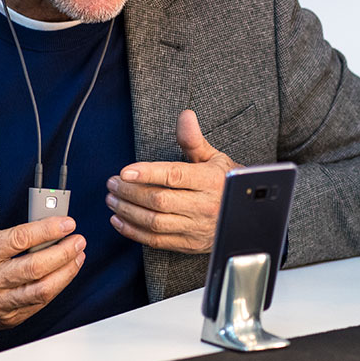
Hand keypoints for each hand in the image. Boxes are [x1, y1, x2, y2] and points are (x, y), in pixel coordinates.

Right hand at [0, 217, 85, 333]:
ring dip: (66, 272)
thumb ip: (10, 236)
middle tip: (77, 240)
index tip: (67, 223)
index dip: (49, 230)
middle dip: (64, 252)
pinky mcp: (5, 319)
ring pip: (42, 290)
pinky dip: (55, 287)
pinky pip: (38, 304)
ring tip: (77, 256)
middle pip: (35, 268)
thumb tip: (45, 228)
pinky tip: (63, 274)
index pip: (20, 239)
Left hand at [106, 109, 241, 252]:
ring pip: (155, 222)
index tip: (125, 171)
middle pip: (159, 200)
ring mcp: (196, 228)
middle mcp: (204, 205)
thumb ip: (194, 140)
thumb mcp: (214, 158)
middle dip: (130, 192)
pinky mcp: (190, 244)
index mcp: (210, 181)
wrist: (246, 214)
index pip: (175, 176)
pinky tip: (120, 220)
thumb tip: (185, 116)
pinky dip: (133, 231)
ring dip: (127, 211)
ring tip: (112, 199)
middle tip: (113, 183)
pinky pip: (156, 241)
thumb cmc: (225, 182)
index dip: (148, 173)